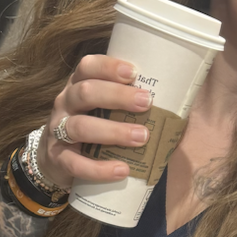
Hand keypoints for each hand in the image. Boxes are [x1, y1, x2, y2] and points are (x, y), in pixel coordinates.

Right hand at [37, 54, 153, 189]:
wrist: (58, 161)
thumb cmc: (95, 128)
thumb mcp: (105, 108)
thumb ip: (128, 102)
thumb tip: (178, 98)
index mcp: (78, 85)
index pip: (87, 66)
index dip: (108, 67)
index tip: (134, 72)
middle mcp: (65, 104)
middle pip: (85, 92)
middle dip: (117, 96)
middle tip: (146, 102)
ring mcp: (57, 131)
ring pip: (80, 127)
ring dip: (113, 131)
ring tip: (142, 137)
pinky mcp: (57, 159)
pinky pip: (75, 164)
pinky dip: (99, 169)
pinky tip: (122, 170)